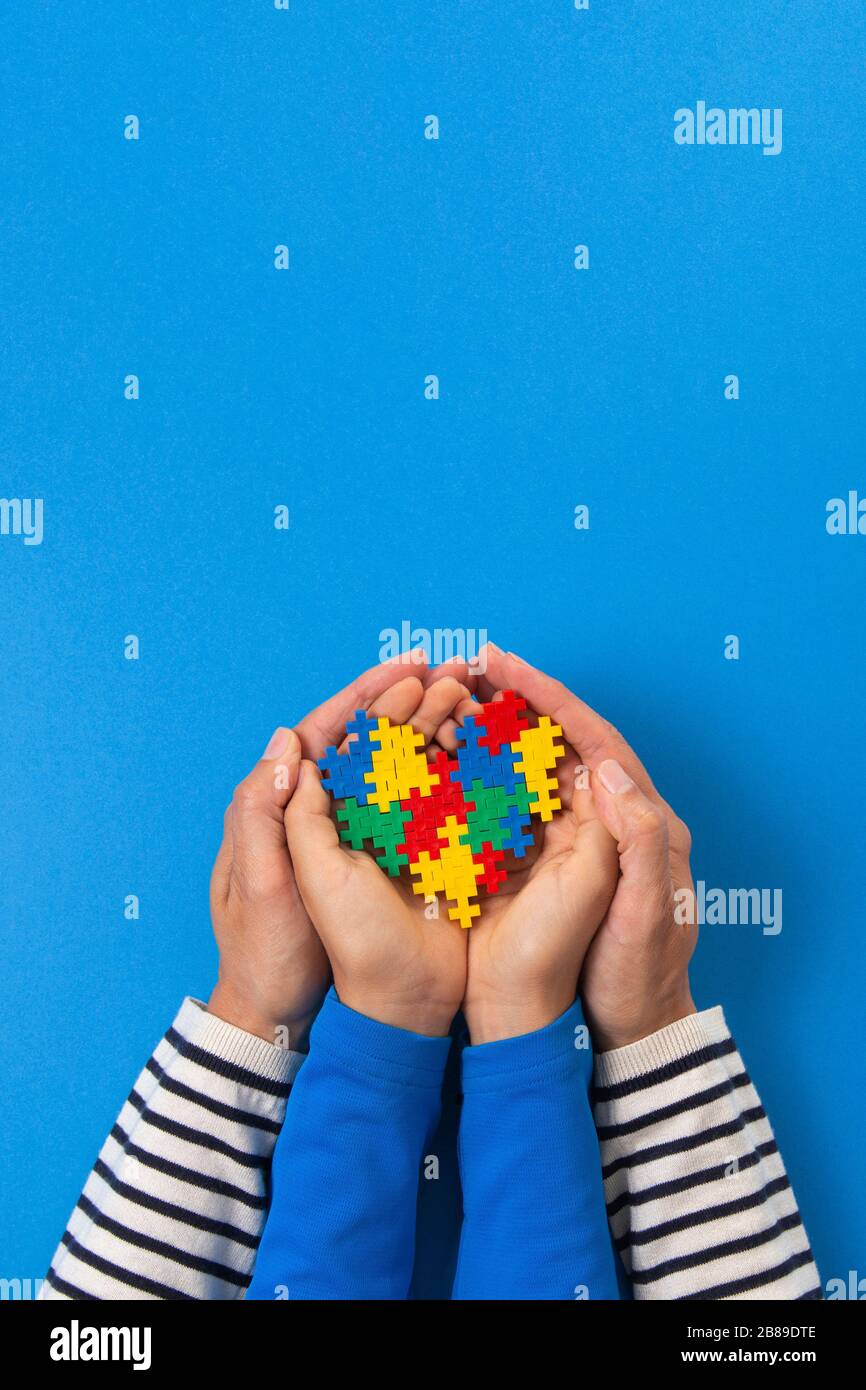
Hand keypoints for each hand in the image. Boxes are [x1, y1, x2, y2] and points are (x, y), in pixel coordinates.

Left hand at [283, 676, 474, 1036]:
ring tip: (476, 698)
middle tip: (455, 671)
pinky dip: (463, 771)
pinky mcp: (419, 858)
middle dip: (413, 701)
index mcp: (298, 813)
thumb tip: (288, 745)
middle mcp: (343, 816)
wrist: (360, 1011)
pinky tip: (490, 748)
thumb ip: (275, 815)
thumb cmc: (296, 952)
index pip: (329, 737)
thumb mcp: (278, 883)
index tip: (405, 666)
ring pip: (413, 765)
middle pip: (377, 742)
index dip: (366, 697)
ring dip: (442, 727)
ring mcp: (384, 835)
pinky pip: (440, 802)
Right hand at [456, 695, 619, 1043]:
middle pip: (562, 740)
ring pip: (533, 766)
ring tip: (452, 696)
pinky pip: (512, 803)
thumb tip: (603, 767)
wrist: (623, 1030)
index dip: (548, 697)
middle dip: (518, 699)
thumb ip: (635, 840)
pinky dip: (481, 773)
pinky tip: (445, 758)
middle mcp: (608, 818)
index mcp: (643, 820)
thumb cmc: (635, 976)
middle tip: (471, 664)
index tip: (504, 664)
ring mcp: (574, 839)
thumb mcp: (643, 914)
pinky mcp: (545, 861)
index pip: (593, 738)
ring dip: (496, 729)